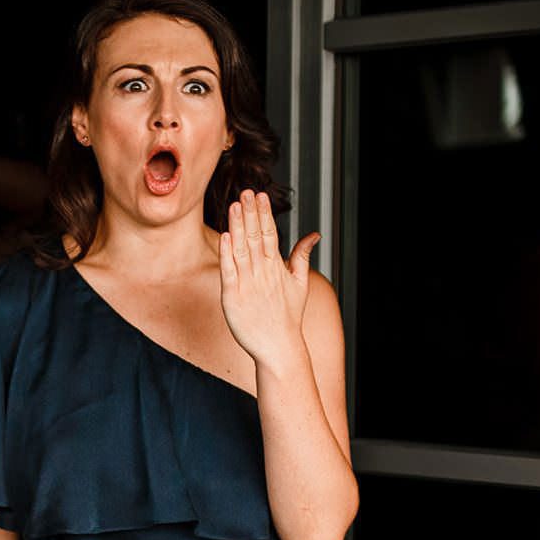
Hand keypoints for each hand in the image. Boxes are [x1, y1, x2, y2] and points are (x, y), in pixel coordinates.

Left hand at [219, 189, 320, 367]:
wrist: (279, 348)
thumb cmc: (288, 317)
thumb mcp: (301, 284)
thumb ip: (303, 256)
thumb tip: (314, 234)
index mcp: (277, 268)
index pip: (270, 234)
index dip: (264, 214)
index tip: (260, 195)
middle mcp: (263, 273)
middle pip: (255, 237)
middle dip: (250, 213)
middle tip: (246, 192)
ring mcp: (248, 284)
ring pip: (241, 249)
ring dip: (238, 226)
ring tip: (235, 205)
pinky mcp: (232, 298)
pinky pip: (229, 272)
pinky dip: (227, 254)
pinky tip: (225, 236)